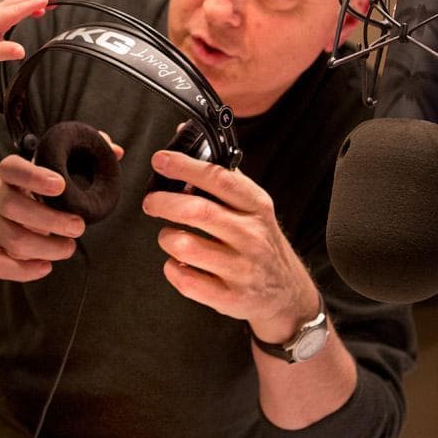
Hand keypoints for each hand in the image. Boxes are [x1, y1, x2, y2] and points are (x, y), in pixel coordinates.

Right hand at [0, 135, 122, 280]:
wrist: (4, 220)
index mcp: (11, 175)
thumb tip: (115, 151)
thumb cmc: (38, 194)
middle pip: (13, 206)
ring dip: (47, 246)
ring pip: (13, 238)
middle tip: (79, 226)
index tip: (60, 185)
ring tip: (69, 247)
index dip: (32, 175)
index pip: (11, 168)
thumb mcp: (55, 174)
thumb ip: (83, 158)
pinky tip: (46, 267)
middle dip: (50, 219)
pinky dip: (23, 270)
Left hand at [140, 150, 319, 342]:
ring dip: (167, 238)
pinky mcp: (229, 297)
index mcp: (256, 207)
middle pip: (197, 211)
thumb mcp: (253, 208)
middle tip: (151, 201)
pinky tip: (179, 263)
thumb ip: (222, 178)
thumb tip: (184, 139)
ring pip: (184, 246)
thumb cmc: (260, 242)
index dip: (185, 167)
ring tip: (171, 236)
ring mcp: (241, 269)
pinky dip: (172, 269)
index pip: (219, 179)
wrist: (287, 294)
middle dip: (163, 202)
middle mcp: (251, 236)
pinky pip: (184, 280)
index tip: (161, 160)